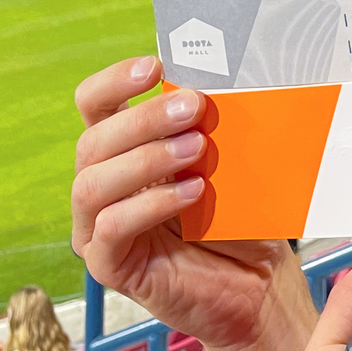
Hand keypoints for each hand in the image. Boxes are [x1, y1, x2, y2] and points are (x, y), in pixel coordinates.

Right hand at [73, 55, 316, 350]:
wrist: (259, 285)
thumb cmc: (239, 219)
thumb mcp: (225, 163)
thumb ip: (205, 127)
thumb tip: (209, 81)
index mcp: (119, 153)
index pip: (94, 106)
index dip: (115, 82)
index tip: (155, 65)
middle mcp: (99, 188)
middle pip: (92, 142)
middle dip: (143, 119)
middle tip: (193, 107)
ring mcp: (98, 230)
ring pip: (92, 184)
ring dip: (145, 159)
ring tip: (196, 149)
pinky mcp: (110, 267)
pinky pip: (112, 228)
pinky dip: (151, 204)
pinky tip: (192, 193)